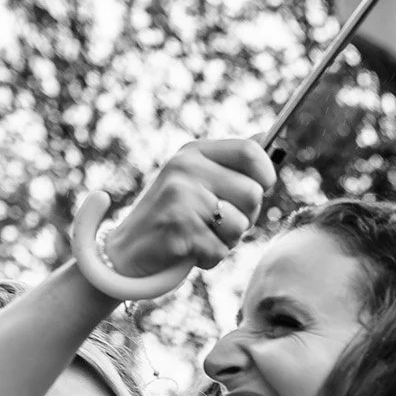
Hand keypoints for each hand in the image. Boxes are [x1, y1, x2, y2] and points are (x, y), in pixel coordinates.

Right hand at [102, 139, 276, 279]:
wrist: (128, 251)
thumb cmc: (175, 217)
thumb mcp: (199, 180)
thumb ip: (232, 162)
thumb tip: (268, 138)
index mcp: (194, 152)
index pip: (250, 151)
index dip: (266, 175)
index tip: (261, 190)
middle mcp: (185, 167)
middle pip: (252, 193)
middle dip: (246, 217)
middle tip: (218, 222)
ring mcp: (179, 195)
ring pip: (241, 225)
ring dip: (227, 240)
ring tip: (201, 235)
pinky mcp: (176, 226)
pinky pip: (220, 249)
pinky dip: (210, 258)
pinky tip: (188, 250)